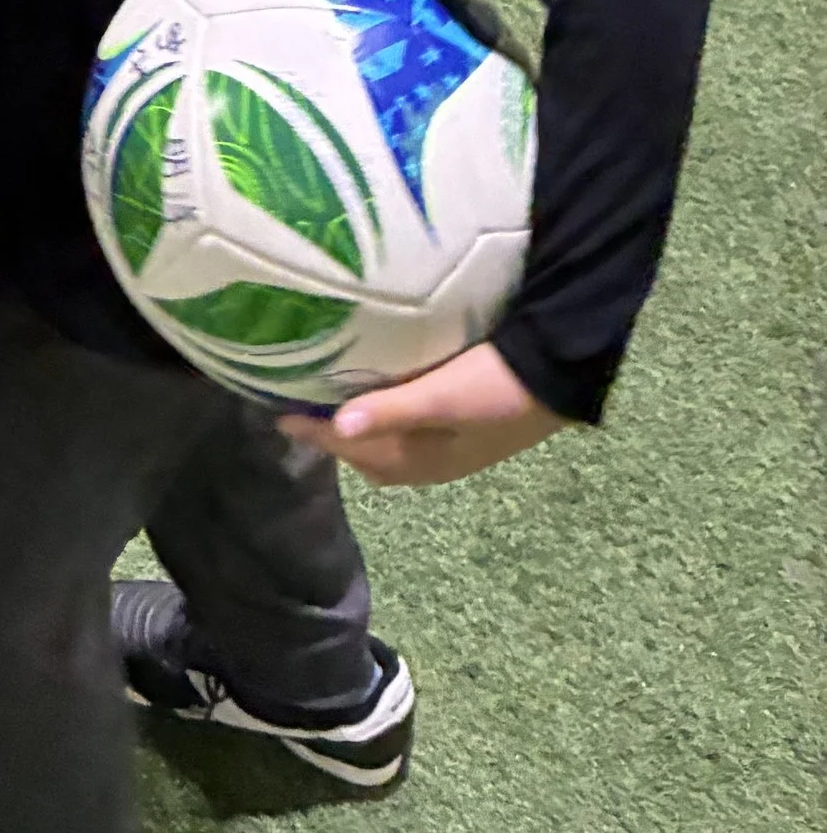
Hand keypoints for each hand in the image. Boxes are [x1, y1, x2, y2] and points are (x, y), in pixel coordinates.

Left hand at [280, 344, 566, 487]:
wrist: (560, 377)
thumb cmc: (499, 387)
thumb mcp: (443, 397)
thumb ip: (392, 410)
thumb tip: (337, 427)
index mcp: (424, 460)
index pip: (355, 450)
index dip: (317, 435)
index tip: (278, 413)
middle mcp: (433, 459)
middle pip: (369, 456)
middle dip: (333, 438)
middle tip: (297, 402)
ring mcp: (450, 444)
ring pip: (389, 445)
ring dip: (358, 427)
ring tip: (328, 396)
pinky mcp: (463, 424)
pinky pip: (409, 428)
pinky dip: (383, 417)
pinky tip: (380, 391)